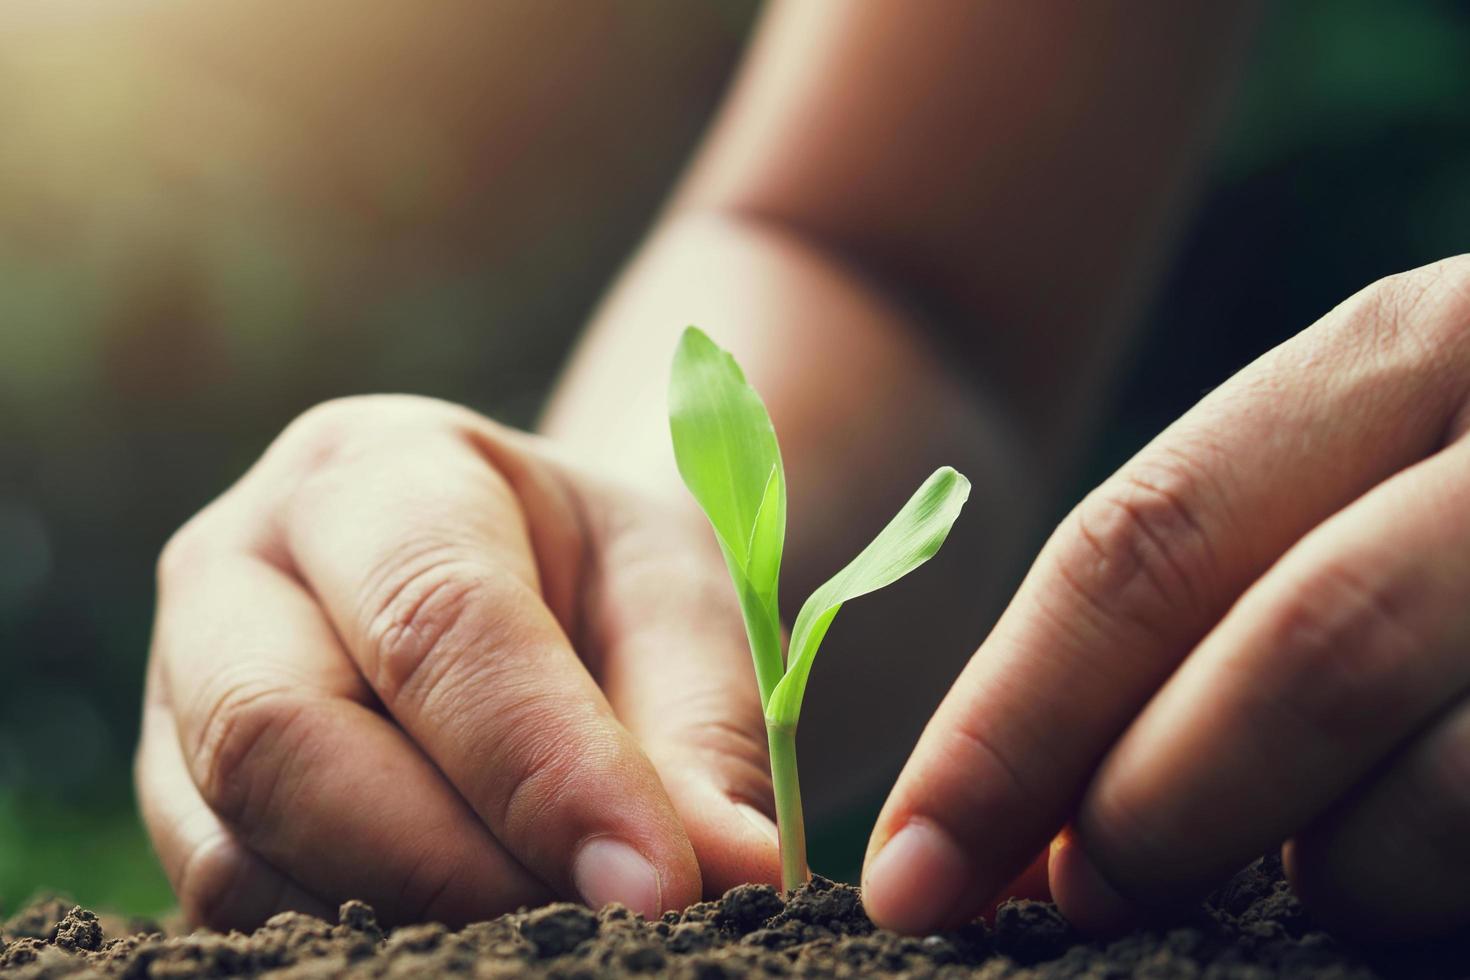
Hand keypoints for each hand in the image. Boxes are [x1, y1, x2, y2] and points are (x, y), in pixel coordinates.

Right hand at [136, 395, 778, 928]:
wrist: (530, 582)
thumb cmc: (605, 579)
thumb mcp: (677, 606)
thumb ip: (702, 732)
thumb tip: (736, 873)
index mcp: (375, 469)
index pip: (436, 618)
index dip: (542, 768)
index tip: (653, 884)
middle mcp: (239, 565)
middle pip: (282, 735)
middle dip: (445, 863)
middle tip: (596, 929)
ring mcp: (180, 688)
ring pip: (236, 844)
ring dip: (402, 918)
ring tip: (549, 934)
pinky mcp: (177, 796)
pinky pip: (233, 899)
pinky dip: (357, 939)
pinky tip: (469, 935)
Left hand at [863, 255, 1469, 940]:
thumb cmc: (1458, 501)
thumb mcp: (1355, 482)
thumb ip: (1212, 604)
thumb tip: (1033, 822)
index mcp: (1408, 353)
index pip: (1145, 543)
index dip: (1010, 724)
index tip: (913, 866)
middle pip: (1298, 648)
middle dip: (1156, 804)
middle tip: (1084, 889)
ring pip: (1447, 784)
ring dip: (1334, 871)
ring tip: (1299, 880)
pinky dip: (1440, 883)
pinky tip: (1415, 868)